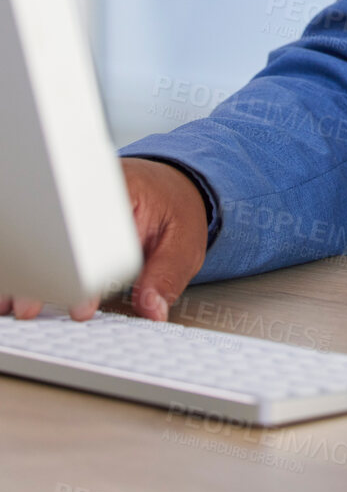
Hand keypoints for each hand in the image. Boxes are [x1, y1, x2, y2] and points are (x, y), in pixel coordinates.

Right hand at [0, 159, 208, 322]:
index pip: (96, 231)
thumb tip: (152, 309)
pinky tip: (19, 287)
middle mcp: (92, 194)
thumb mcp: (185, 241)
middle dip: (44, 274)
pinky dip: (34, 264)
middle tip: (32, 307)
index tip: (81, 303)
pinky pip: (46, 237)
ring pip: (44, 235)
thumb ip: (167, 275)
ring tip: (15, 303)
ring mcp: (75, 204)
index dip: (85, 269)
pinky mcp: (66, 218)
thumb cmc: (175, 207)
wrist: (170, 182)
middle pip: (58, 231)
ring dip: (30, 273)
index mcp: (122, 193)